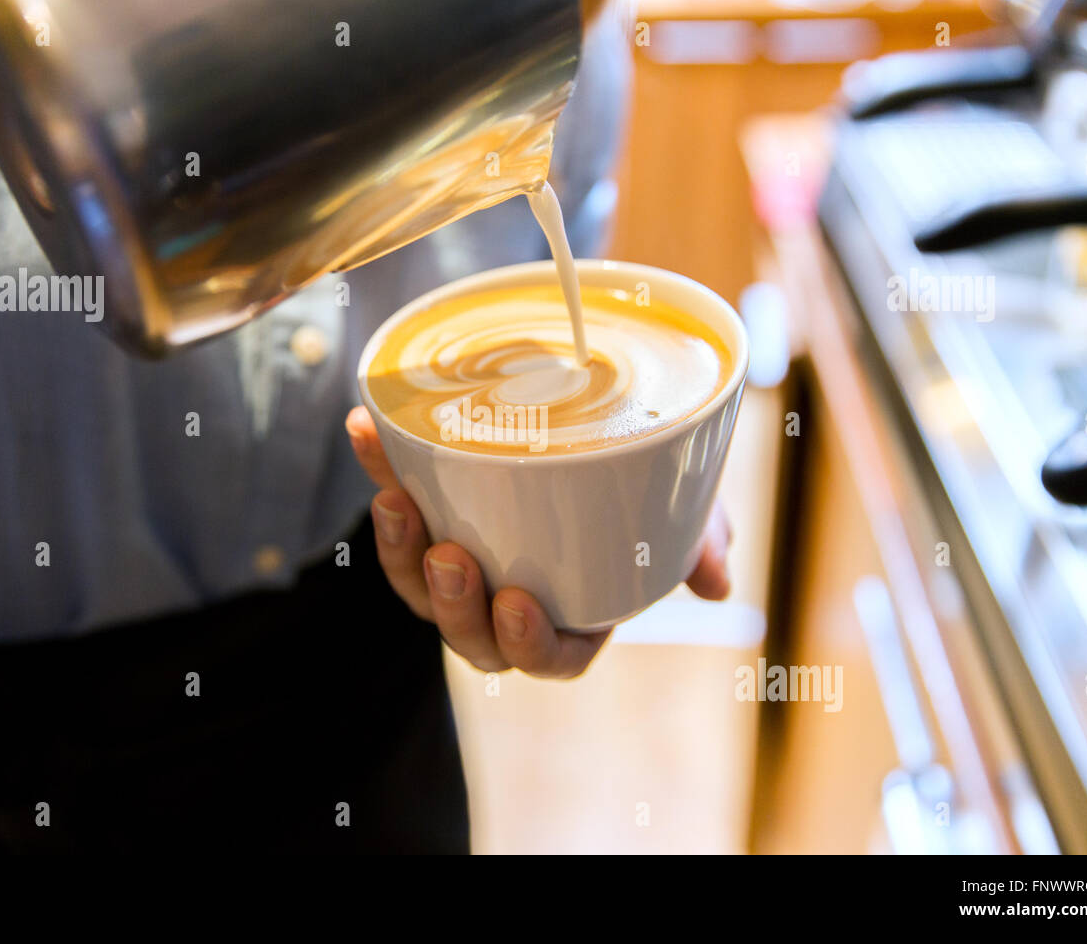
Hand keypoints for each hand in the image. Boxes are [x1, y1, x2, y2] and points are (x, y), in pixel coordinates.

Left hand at [345, 406, 732, 677]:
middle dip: (457, 606)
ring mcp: (463, 563)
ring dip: (401, 550)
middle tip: (451, 557)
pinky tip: (367, 429)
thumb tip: (719, 582)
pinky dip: (380, 469)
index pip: (547, 656)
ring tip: (398, 503)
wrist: (595, 434)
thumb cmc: (642, 496)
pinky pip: (396, 503)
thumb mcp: (679, 513)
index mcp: (569, 617)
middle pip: (471, 634)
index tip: (521, 604)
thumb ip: (698, 542)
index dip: (529, 643)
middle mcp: (507, 603)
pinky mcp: (427, 513)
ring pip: (419, 586)